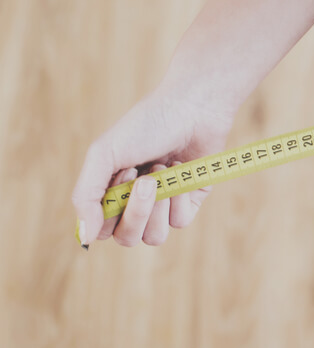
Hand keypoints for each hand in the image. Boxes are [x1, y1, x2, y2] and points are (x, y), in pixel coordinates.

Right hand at [71, 86, 234, 247]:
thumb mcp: (104, 155)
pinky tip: (181, 170)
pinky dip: (179, 198)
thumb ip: (86, 196)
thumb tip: (86, 239)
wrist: (193, 109)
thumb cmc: (146, 126)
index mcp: (110, 192)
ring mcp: (163, 205)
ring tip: (163, 170)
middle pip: (128, 238)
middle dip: (136, 211)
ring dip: (158, 205)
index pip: (102, 230)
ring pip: (154, 237)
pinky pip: (180, 222)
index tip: (124, 172)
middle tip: (145, 178)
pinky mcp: (190, 202)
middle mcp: (135, 203)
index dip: (111, 211)